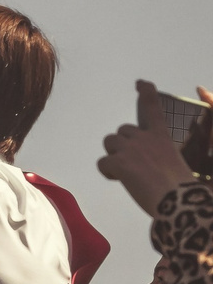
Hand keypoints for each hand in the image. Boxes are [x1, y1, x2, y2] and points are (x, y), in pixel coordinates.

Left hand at [100, 79, 200, 213]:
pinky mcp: (120, 163)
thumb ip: (160, 157)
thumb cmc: (180, 186)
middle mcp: (146, 138)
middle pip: (122, 130)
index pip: (152, 108)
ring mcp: (132, 149)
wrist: (179, 199)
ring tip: (127, 171)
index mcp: (162, 136)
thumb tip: (146, 167)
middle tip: (134, 164)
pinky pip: (103, 162)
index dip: (146, 94)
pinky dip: (107, 171)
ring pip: (110, 142)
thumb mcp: (174, 163)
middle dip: (123, 144)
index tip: (141, 83)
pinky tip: (120, 180)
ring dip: (114, 154)